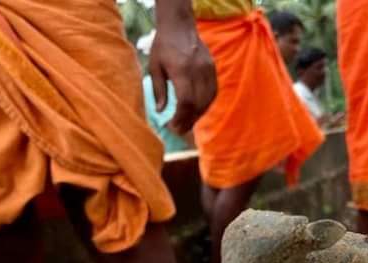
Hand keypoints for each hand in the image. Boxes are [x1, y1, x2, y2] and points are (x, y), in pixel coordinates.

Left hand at [149, 1, 216, 134]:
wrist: (179, 26)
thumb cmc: (163, 47)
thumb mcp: (154, 67)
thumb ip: (158, 90)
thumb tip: (161, 111)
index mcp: (182, 70)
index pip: (186, 101)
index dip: (181, 118)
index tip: (172, 126)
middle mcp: (198, 71)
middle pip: (198, 104)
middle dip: (188, 120)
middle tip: (178, 130)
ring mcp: (208, 70)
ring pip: (208, 101)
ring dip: (198, 115)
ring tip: (186, 123)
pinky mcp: (213, 69)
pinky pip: (213, 93)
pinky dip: (205, 105)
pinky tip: (196, 111)